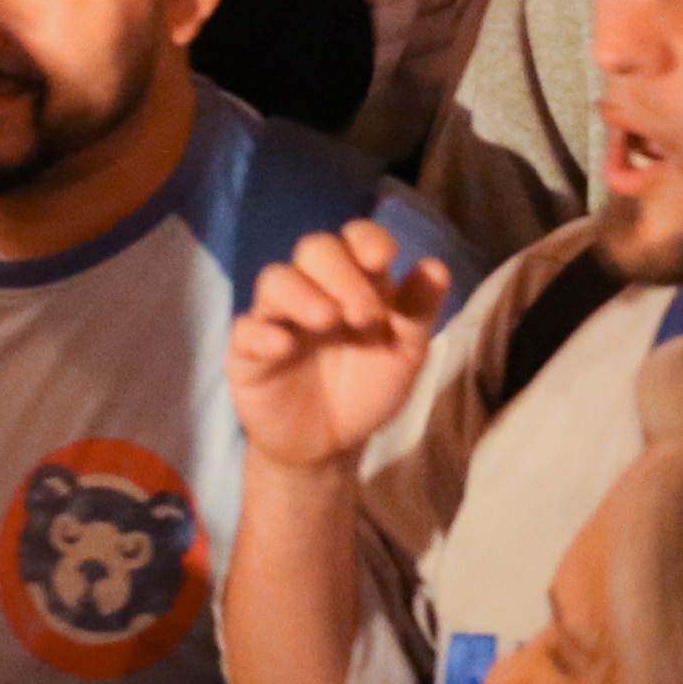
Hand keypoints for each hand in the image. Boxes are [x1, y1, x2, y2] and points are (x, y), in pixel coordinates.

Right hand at [230, 219, 453, 476]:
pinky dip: (263, 332)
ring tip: (326, 318)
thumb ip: (419, 312)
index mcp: (355, 282)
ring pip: (275, 279)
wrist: (329, 446)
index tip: (382, 258)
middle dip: (341, 272)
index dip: (366, 238)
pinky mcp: (248, 352)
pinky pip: (245, 330)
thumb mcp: (403, 354)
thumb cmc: (366, 388)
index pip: (355, 238)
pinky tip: (283, 346)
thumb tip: (437, 265)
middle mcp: (313, 289)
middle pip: (314, 249)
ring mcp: (277, 318)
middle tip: (365, 315)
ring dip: (302, 293)